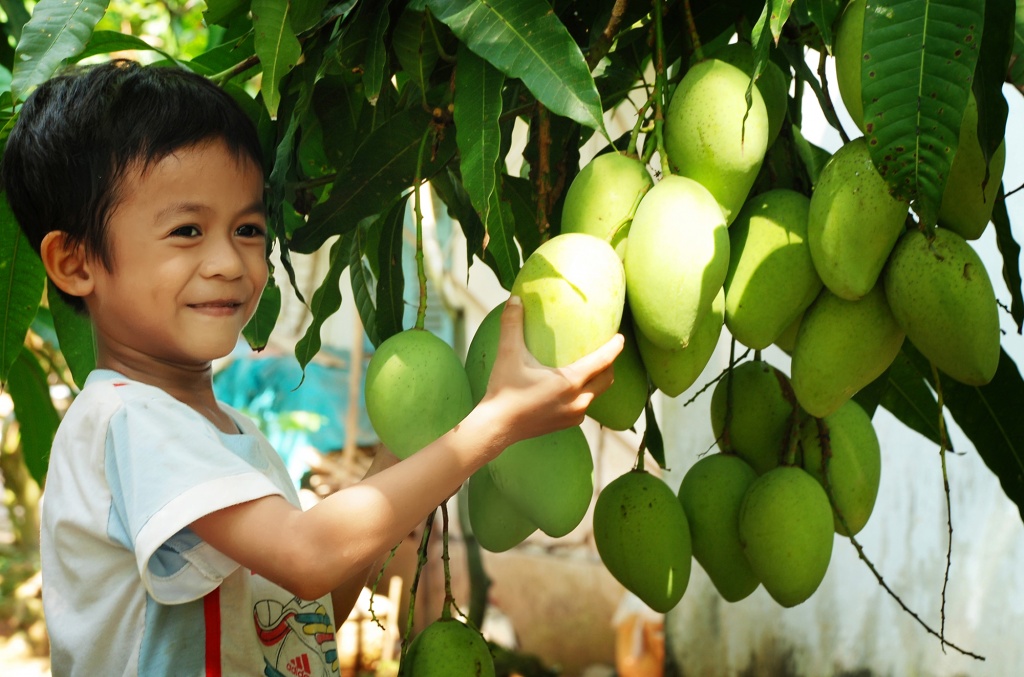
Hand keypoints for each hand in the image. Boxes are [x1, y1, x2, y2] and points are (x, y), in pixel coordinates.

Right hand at [481, 295, 623, 445]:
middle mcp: (578, 400)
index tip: (621, 337)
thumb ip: (512, 324)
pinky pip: (584, 408)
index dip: (614, 347)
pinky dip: (585, 396)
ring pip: (596, 395)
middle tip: (606, 350)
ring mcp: (573, 416)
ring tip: (591, 368)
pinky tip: (574, 389)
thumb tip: (514, 298)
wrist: (496, 428)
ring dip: (597, 381)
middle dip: (610, 364)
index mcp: (570, 381)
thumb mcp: (508, 354)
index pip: (603, 361)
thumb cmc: (503, 390)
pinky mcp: (565, 425)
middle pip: (606, 379)